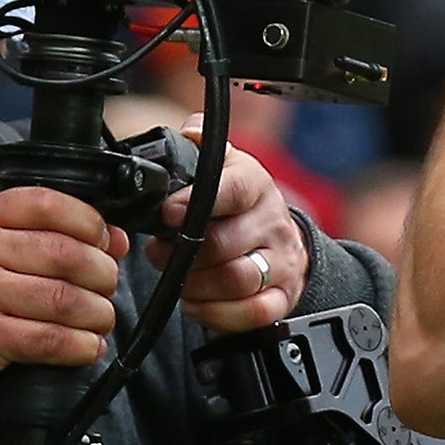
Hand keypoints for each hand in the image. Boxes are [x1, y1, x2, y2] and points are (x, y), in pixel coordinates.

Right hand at [0, 186, 128, 400]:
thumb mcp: (1, 249)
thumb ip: (55, 236)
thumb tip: (117, 241)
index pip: (49, 204)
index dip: (91, 223)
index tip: (107, 244)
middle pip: (65, 255)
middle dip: (103, 275)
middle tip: (107, 290)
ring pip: (63, 299)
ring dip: (98, 314)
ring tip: (102, 321)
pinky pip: (47, 339)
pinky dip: (80, 346)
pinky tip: (89, 347)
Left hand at [144, 118, 309, 329]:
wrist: (282, 239)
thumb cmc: (239, 204)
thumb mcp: (222, 167)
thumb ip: (199, 146)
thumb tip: (189, 131)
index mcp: (254, 184)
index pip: (234, 188)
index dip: (197, 201)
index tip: (168, 212)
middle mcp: (272, 221)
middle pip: (226, 243)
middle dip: (182, 254)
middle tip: (160, 252)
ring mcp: (282, 261)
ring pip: (237, 280)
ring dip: (196, 285)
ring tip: (179, 279)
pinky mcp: (284, 296)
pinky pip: (254, 312)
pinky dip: (217, 314)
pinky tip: (197, 303)